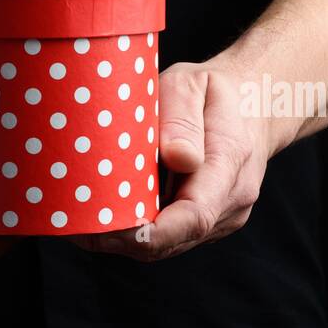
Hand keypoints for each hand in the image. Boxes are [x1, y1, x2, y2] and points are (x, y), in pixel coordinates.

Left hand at [69, 61, 271, 260]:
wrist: (256, 105)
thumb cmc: (216, 92)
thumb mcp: (193, 83)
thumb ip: (183, 118)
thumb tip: (177, 157)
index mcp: (230, 164)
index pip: (193, 217)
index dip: (149, 233)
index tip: (104, 230)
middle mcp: (233, 200)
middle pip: (174, 239)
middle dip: (122, 240)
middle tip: (71, 225)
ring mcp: (225, 216)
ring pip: (171, 244)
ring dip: (127, 239)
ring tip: (81, 222)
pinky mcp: (212, 222)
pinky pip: (174, 236)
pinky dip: (140, 231)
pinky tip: (109, 216)